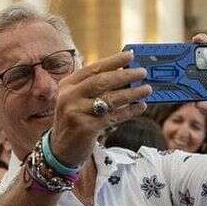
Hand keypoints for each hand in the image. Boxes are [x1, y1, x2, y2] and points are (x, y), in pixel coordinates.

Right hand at [50, 51, 150, 166]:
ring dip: (132, 93)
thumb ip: (94, 87)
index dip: (113, 61)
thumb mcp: (77, 100)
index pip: (93, 68)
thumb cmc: (74, 121)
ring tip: (147, 89)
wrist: (60, 150)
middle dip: (125, 75)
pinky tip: (140, 107)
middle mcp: (69, 96)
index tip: (131, 55)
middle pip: (102, 81)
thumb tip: (125, 73)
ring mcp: (76, 112)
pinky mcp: (86, 127)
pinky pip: (113, 116)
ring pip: (110, 99)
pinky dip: (129, 111)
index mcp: (67, 85)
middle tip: (142, 72)